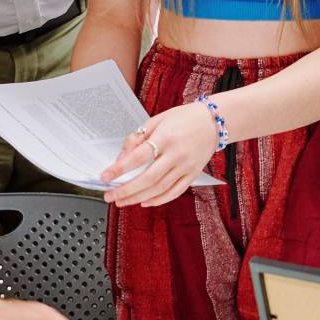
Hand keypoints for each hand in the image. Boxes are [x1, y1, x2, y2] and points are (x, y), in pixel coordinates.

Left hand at [101, 103, 218, 208]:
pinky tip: (145, 202)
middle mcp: (177, 154)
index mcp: (166, 137)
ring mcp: (186, 166)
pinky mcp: (193, 174)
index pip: (139, 157)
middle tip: (110, 196)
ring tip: (122, 201)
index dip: (120, 169)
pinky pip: (175, 192)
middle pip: (148, 178)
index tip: (105, 176)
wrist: (214, 121)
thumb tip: (122, 158)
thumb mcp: (158, 120)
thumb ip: (138, 138)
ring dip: (138, 198)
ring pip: (160, 189)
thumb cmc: (185, 118)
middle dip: (126, 190)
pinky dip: (159, 200)